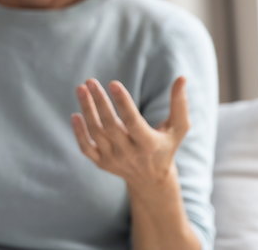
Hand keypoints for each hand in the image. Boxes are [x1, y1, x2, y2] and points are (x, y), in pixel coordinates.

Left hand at [71, 77, 189, 187]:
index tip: (113, 83)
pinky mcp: (101, 163)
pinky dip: (79, 133)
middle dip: (99, 102)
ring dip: (87, 110)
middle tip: (90, 81)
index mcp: (149, 144)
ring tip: (81, 89)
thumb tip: (182, 78)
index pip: (133, 122)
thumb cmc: (166, 145)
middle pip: (110, 125)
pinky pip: (85, 148)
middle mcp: (130, 154)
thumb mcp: (178, 128)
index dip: (123, 103)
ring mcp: (114, 159)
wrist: (151, 179)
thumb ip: (179, 104)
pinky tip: (75, 115)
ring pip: (96, 133)